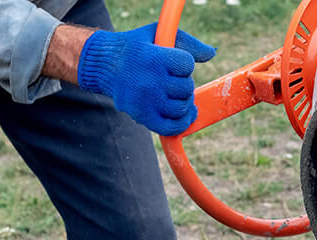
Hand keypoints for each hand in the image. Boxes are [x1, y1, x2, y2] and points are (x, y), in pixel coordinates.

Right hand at [77, 23, 215, 135]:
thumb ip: (187, 43)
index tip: (174, 64)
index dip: (184, 65)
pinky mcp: (143, 117)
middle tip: (173, 80)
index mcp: (153, 58)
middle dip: (184, 84)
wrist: (104, 65)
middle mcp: (150, 82)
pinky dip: (182, 123)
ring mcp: (147, 102)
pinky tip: (185, 115)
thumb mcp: (158, 35)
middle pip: (186, 88)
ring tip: (175, 95)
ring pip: (182, 108)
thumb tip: (212, 53)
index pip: (187, 65)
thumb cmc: (135, 48)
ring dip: (184, 102)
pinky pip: (171, 127)